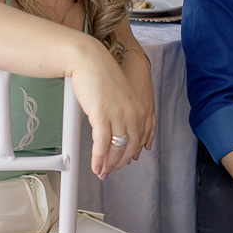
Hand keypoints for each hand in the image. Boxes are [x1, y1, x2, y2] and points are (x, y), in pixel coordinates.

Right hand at [68, 42, 155, 179]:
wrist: (90, 60)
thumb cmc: (103, 75)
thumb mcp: (123, 94)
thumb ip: (128, 111)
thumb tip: (122, 132)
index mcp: (142, 108)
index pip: (142, 138)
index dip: (132, 153)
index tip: (125, 161)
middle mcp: (135, 113)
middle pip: (130, 147)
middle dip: (120, 162)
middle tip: (110, 171)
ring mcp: (120, 115)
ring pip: (116, 149)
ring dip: (108, 164)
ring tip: (102, 172)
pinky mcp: (102, 116)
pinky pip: (101, 145)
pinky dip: (98, 159)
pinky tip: (95, 166)